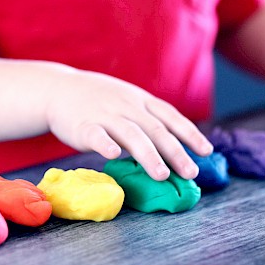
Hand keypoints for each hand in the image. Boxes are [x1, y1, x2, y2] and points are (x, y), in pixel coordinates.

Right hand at [45, 69, 212, 180]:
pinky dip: (105, 144)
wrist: (58, 89)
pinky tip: (115, 155)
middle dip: (176, 152)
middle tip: (191, 173)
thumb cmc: (98, 100)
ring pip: (131, 134)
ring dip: (148, 155)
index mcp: (140, 101)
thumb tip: (176, 146)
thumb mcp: (128, 101)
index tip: (207, 151)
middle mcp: (127, 106)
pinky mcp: (82, 125)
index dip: (190, 133)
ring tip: (162, 175)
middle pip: (156, 129)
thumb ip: (148, 119)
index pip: (170, 116)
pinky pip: (96, 135)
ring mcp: (105, 114)